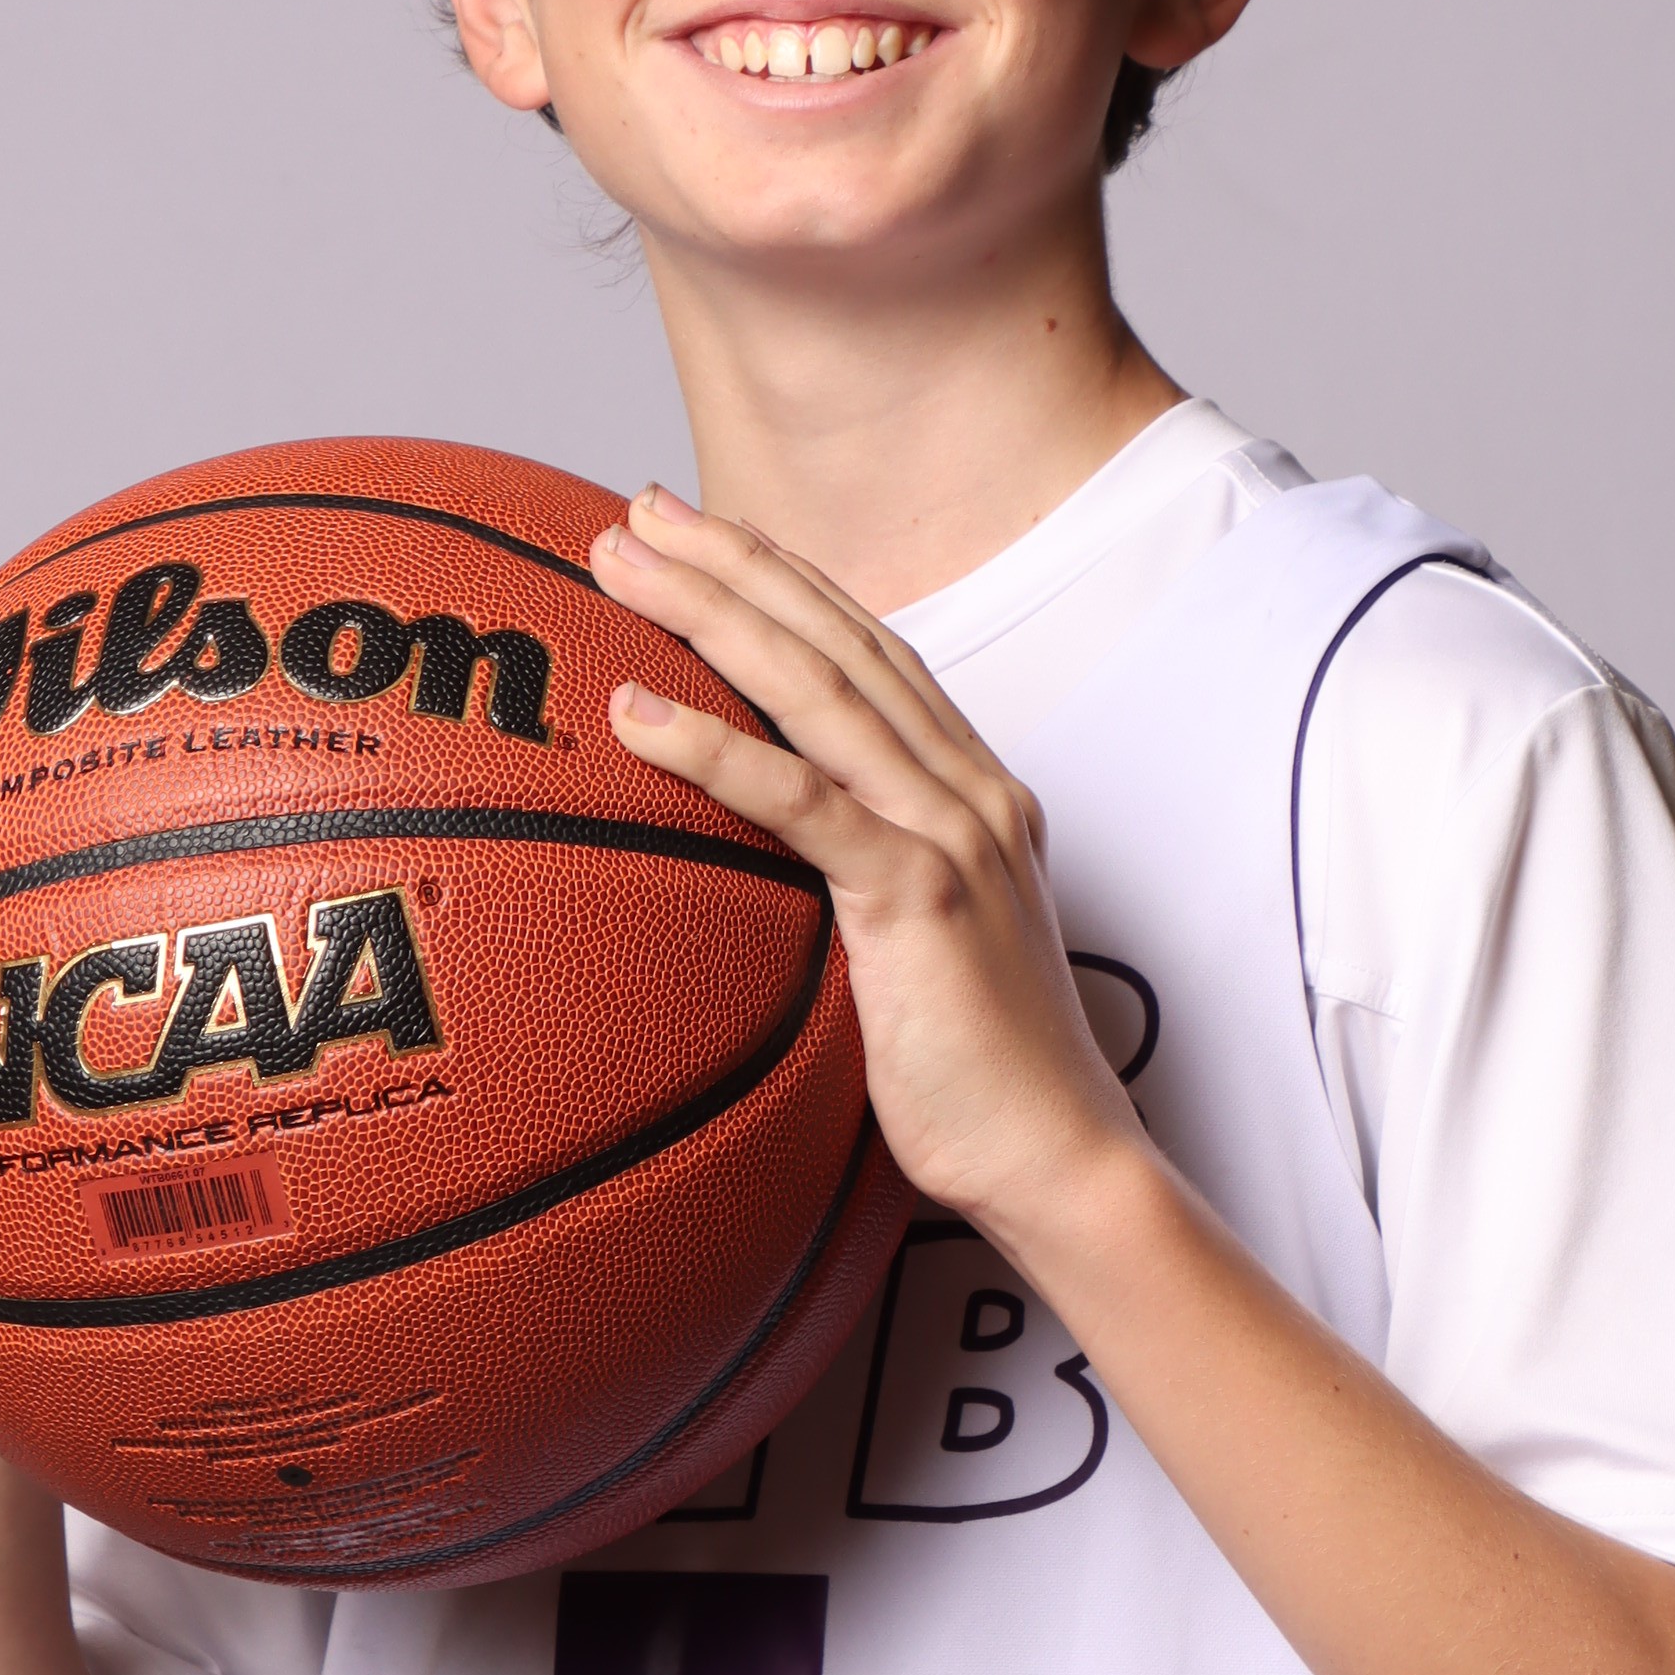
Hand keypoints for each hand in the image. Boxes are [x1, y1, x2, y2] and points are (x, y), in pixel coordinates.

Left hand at [586, 485, 1149, 1244]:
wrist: (1057, 1161)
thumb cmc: (977, 1082)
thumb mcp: (910, 957)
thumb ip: (850, 894)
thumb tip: (746, 886)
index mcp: (973, 792)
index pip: (866, 651)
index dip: (781, 581)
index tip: (696, 538)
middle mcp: (970, 789)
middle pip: (835, 639)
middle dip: (730, 562)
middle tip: (632, 513)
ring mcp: (952, 833)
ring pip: (816, 688)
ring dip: (709, 613)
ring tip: (617, 565)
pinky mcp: (921, 895)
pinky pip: (802, 802)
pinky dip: (714, 749)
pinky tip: (634, 716)